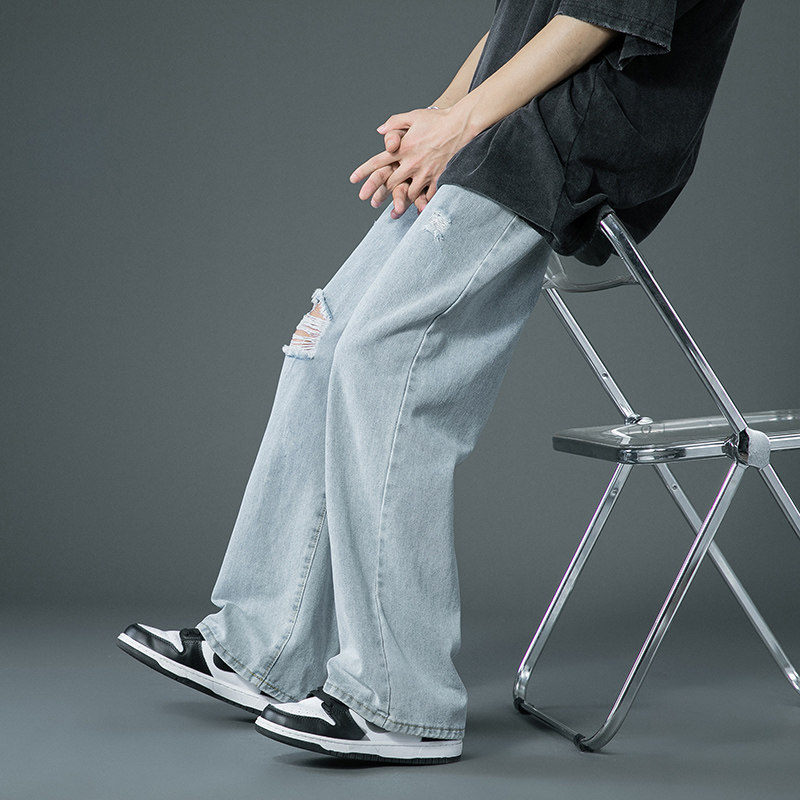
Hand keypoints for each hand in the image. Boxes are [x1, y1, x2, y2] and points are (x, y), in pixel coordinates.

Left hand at [351, 106, 473, 216]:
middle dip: (379, 194)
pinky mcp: (439, 177)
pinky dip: (423, 203)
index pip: (378, 162)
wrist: (461, 125)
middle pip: (390, 182)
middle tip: (371, 202)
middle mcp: (411, 162)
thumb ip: (394, 123)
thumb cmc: (437, 119)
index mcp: (402, 148)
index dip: (364, 171)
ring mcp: (425, 172)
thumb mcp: (412, 116)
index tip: (353, 180)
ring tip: (395, 210)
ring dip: (401, 201)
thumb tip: (380, 131)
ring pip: (408, 193)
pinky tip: (419, 209)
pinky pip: (428, 195)